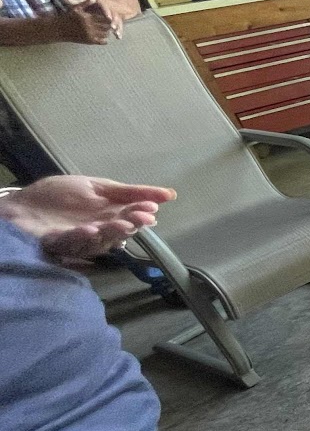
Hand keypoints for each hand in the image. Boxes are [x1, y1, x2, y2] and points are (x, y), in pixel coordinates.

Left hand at [0, 176, 175, 263]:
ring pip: (101, 241)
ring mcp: (79, 239)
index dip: (141, 214)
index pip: (131, 217)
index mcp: (108, 216)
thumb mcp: (97, 186)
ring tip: (122, 224)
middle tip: (142, 218)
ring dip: (112, 233)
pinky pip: (73, 243)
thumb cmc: (56, 195)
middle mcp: (98, 230)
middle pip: (119, 231)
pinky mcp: (58, 244)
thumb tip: (170, 194)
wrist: (19, 205)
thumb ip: (130, 191)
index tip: (151, 210)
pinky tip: (91, 229)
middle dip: (131, 224)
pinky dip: (83, 237)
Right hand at [55, 0, 117, 44]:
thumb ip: (85, 3)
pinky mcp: (88, 41)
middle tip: (112, 24)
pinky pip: (101, 41)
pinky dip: (105, 40)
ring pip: (105, 34)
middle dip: (109, 25)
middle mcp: (89, 26)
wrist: (59, 29)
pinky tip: (103, 37)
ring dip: (108, 32)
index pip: (104, 17)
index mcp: (87, 17)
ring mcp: (89, 34)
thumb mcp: (75, 8)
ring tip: (107, 30)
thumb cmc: (68, 17)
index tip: (110, 16)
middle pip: (106, 26)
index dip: (108, 17)